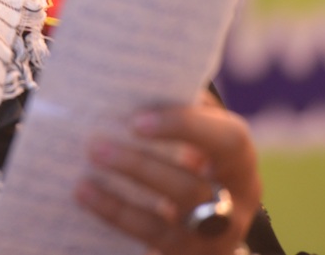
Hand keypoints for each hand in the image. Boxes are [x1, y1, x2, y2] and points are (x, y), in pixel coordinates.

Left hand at [74, 93, 261, 254]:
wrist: (211, 220)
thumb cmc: (198, 158)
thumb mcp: (201, 135)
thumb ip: (182, 110)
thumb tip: (135, 85)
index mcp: (240, 162)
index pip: (225, 140)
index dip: (182, 127)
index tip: (137, 121)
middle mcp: (234, 204)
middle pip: (189, 188)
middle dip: (140, 167)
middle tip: (96, 147)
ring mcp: (210, 238)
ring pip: (165, 225)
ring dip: (120, 202)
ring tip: (84, 179)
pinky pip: (148, 240)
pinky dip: (115, 217)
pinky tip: (87, 198)